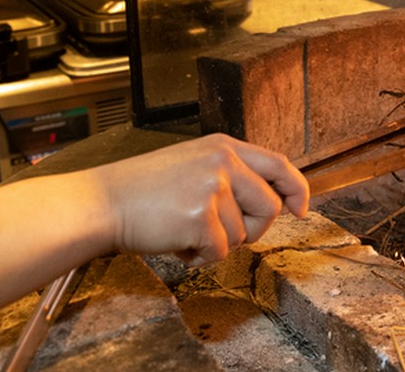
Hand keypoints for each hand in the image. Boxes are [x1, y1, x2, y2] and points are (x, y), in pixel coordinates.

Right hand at [90, 134, 308, 266]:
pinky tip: (177, 242)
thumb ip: (232, 176)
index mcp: (224, 147)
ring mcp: (213, 188)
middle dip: (253, 230)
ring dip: (218, 243)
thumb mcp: (194, 164)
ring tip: (186, 231)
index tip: (300, 209)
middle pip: (269, 207)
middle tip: (222, 234)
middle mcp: (224, 162)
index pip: (278, 165)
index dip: (296, 189)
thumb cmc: (144, 190)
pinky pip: (220, 251)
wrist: (104, 203)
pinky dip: (200, 256)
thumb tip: (271, 203)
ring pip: (243, 235)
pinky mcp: (201, 216)